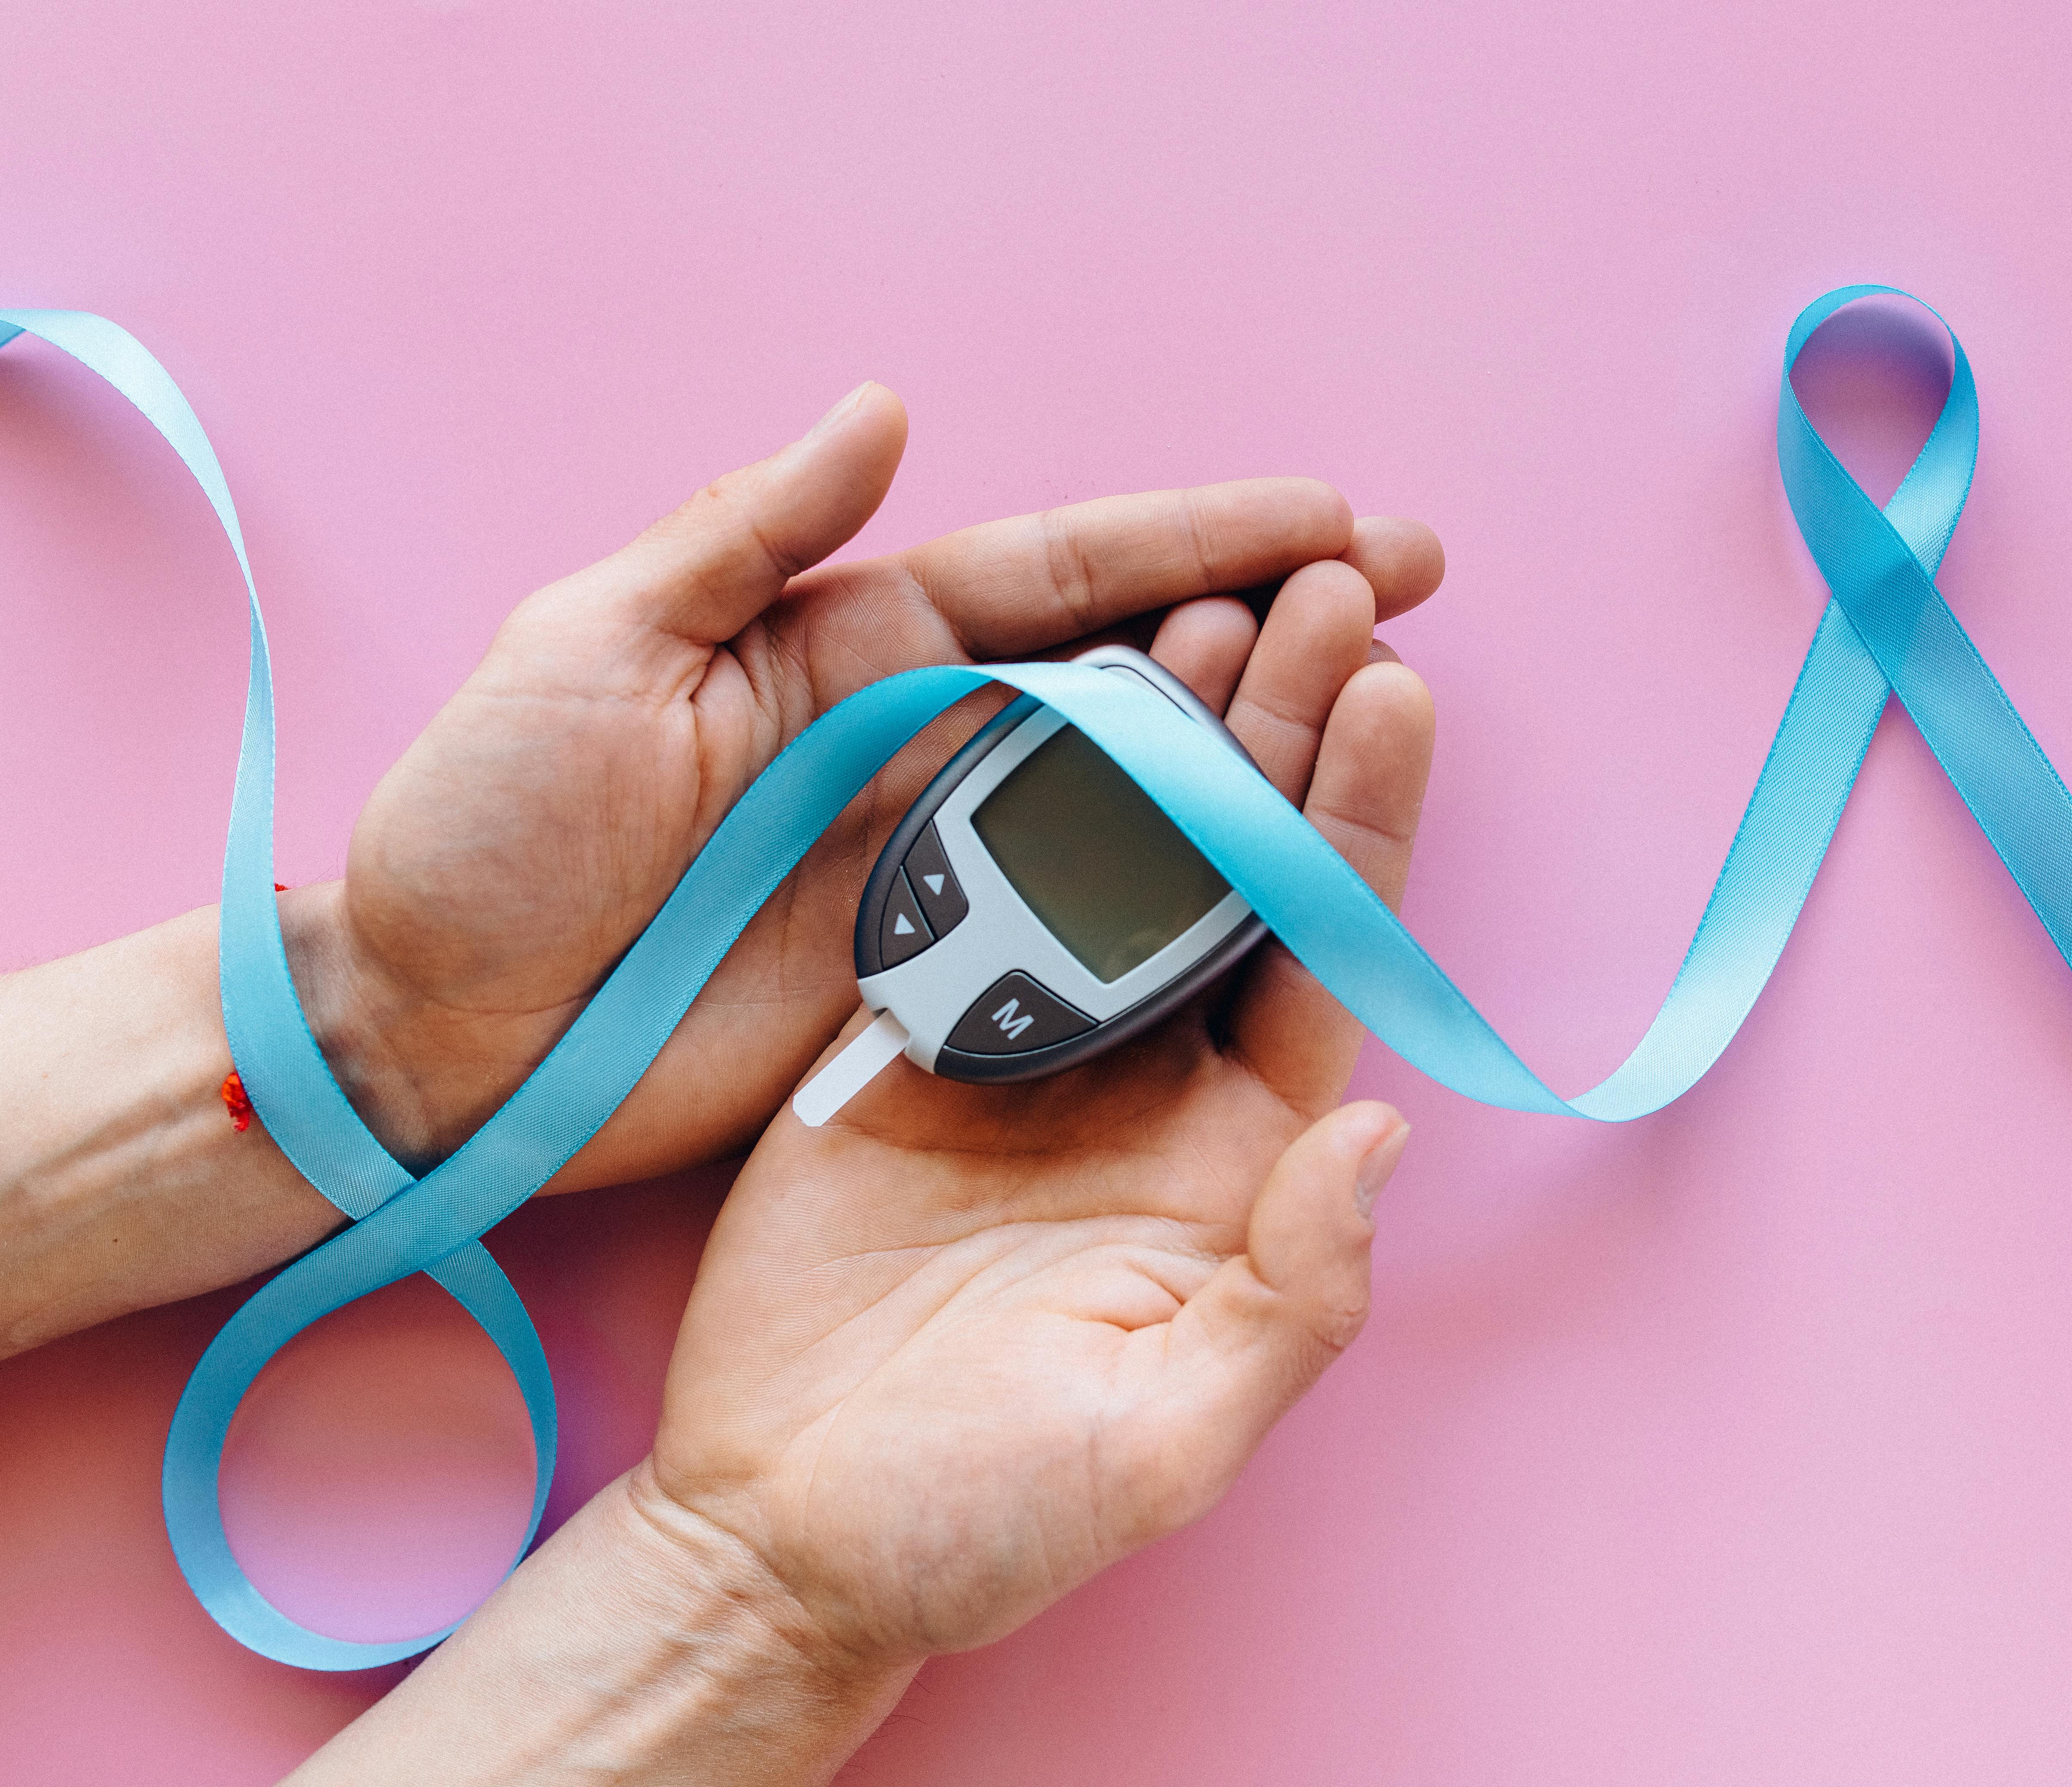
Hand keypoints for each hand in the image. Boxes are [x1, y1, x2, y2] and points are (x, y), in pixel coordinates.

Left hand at [290, 383, 1443, 1182]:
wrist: (434, 1036)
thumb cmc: (482, 835)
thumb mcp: (586, 648)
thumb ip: (738, 536)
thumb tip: (883, 412)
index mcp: (846, 641)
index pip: (1064, 575)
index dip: (1208, 537)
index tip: (1337, 522)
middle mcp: (915, 738)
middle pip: (1134, 668)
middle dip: (1276, 623)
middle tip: (1404, 596)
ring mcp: (934, 860)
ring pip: (1134, 792)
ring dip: (1256, 751)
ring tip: (1381, 710)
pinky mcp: (931, 974)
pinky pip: (1086, 922)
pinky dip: (1182, 893)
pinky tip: (1274, 873)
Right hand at [635, 580, 1432, 1669]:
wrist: (782, 1532)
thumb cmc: (984, 1516)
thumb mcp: (1163, 1441)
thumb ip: (1294, 1299)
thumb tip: (1385, 1140)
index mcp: (1236, 1160)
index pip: (1324, 956)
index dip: (1360, 823)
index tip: (1394, 689)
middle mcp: (1150, 1081)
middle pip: (1238, 874)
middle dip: (1285, 732)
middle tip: (1320, 589)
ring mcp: (1031, 1050)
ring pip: (1117, 857)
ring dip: (1161, 731)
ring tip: (1205, 601)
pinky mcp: (910, 1038)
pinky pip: (977, 887)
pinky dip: (1012, 786)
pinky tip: (1046, 684)